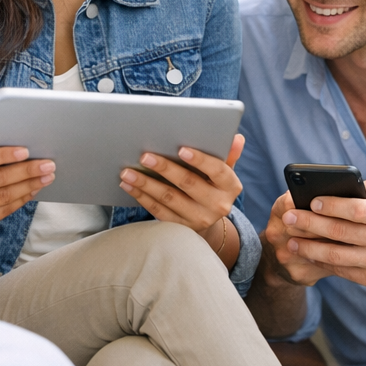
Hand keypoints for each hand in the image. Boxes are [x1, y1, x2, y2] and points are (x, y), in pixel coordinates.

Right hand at [0, 138, 55, 232]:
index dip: (2, 155)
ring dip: (29, 186)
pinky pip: (3, 211)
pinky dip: (22, 199)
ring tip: (46, 177)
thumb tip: (11, 140)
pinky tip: (34, 189)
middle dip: (25, 171)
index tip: (26, 151)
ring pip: (3, 197)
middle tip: (48, 165)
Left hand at [119, 135, 244, 255]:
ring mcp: (199, 219)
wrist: (208, 217)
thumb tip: (237, 137)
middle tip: (145, 156)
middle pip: (189, 184)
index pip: (218, 171)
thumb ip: (228, 153)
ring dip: (146, 184)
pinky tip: (128, 185)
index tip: (181, 149)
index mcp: (230, 186)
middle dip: (165, 168)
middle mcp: (218, 205)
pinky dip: (141, 197)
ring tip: (128, 171)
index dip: (200, 160)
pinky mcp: (180, 228)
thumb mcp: (223, 169)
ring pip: (169, 199)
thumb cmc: (212, 183)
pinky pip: (158, 211)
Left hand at [274, 177, 365, 290]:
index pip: (355, 210)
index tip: (311, 200)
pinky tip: (309, 255)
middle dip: (309, 224)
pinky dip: (323, 263)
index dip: (330, 205)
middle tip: (288, 218)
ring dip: (309, 248)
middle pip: (340, 232)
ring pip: (337, 256)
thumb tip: (340, 185)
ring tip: (291, 240)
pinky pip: (343, 271)